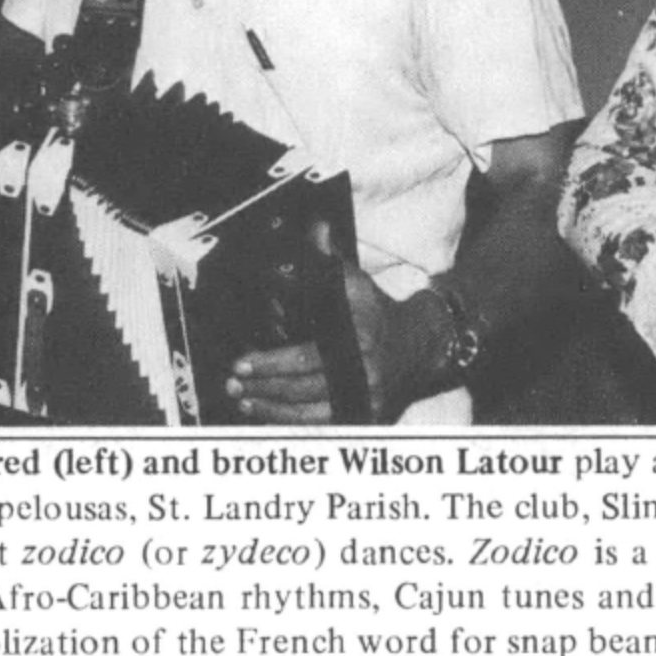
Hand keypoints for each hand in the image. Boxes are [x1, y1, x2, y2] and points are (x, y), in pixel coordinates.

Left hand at [226, 228, 446, 423]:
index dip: (271, 363)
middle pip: (302, 387)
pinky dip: (292, 422)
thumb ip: (332, 260)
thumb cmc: (380, 314)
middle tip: (232, 381)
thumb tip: (317, 228)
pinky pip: (323, 426)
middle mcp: (363, 372)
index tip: (240, 363)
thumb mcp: (359, 284)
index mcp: (358, 338)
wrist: (422, 348)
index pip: (306, 356)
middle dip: (263, 385)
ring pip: (309, 413)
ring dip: (270, 408)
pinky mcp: (367, 418)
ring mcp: (366, 400)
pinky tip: (268, 415)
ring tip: (242, 399)